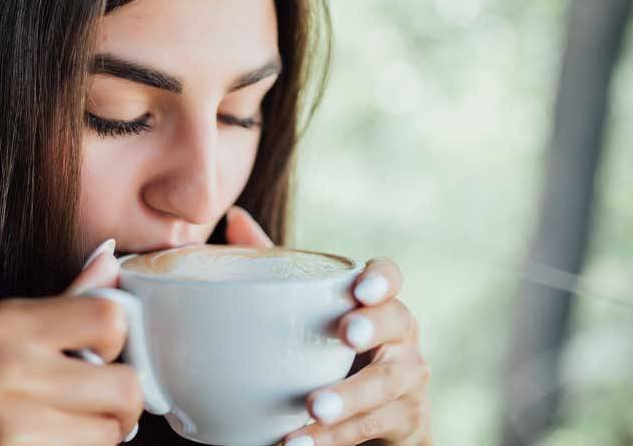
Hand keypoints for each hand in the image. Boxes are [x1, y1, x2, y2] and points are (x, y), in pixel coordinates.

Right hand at [0, 240, 142, 445]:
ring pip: (110, 433)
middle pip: (125, 384)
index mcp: (1, 321)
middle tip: (92, 414)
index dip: (115, 346)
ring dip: (94, 439)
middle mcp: (5, 362)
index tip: (99, 363)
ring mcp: (9, 415)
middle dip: (117, 406)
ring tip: (55, 434)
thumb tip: (109, 261)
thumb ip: (55, 307)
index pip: (109, 317)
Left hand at [279, 257, 432, 445]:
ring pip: (385, 386)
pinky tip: (299, 442)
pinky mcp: (405, 420)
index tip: (360, 288)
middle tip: (344, 336)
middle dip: (373, 328)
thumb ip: (279, 266)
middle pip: (399, 324)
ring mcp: (409, 380)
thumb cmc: (335, 349)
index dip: (382, 279)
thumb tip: (233, 218)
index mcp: (380, 302)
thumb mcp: (309, 308)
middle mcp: (403, 336)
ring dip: (347, 397)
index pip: (392, 277)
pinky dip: (334, 438)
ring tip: (312, 408)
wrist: (378, 416)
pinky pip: (370, 428)